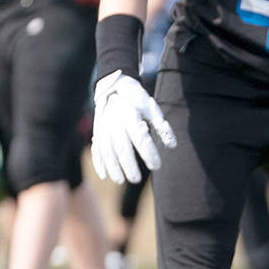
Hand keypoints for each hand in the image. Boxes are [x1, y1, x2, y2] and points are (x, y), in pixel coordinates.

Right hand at [91, 70, 174, 184]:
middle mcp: (115, 123)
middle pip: (122, 148)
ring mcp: (104, 128)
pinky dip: (99, 163)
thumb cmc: (137, 100)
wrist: (114, 88)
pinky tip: (104, 175)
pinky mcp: (97, 132)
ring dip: (113, 167)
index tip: (157, 166)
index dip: (149, 153)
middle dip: (128, 165)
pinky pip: (96, 149)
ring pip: (107, 151)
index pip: (141, 139)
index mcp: (131, 117)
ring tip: (121, 181)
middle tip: (137, 180)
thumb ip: (162, 127)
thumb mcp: (152, 109)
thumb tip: (172, 146)